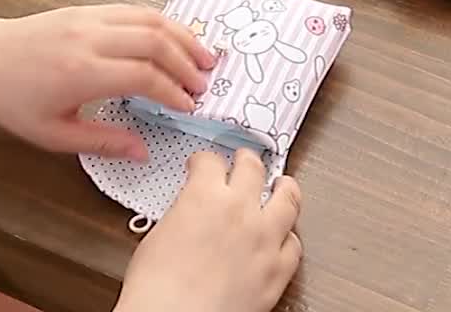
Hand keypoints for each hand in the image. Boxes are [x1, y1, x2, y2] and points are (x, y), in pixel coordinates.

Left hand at [0, 5, 216, 158]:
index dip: (174, 92)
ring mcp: (91, 18)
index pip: (144, 77)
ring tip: (204, 56)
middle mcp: (91, 39)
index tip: (190, 106)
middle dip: (187, 62)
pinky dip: (163, 22)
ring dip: (183, 36)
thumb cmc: (14, 99)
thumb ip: (102, 142)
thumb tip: (142, 151)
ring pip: (151, 18)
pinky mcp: (90, 8)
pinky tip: (175, 38)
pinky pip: (136, 9)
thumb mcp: (53, 134)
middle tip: (204, 83)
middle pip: (156, 42)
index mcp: (82, 73)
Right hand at [116, 150, 301, 311]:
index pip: (210, 161)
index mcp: (205, 195)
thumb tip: (189, 215)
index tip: (202, 164)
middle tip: (244, 160)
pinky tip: (284, 236)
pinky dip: (288, 238)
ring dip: (284, 188)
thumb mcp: (157, 237)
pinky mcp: (277, 271)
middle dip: (247, 160)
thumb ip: (181, 214)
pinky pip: (294, 246)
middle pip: (253, 167)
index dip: (204, 160)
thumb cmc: (156, 292)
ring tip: (283, 184)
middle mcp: (240, 209)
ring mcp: (264, 238)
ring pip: (288, 198)